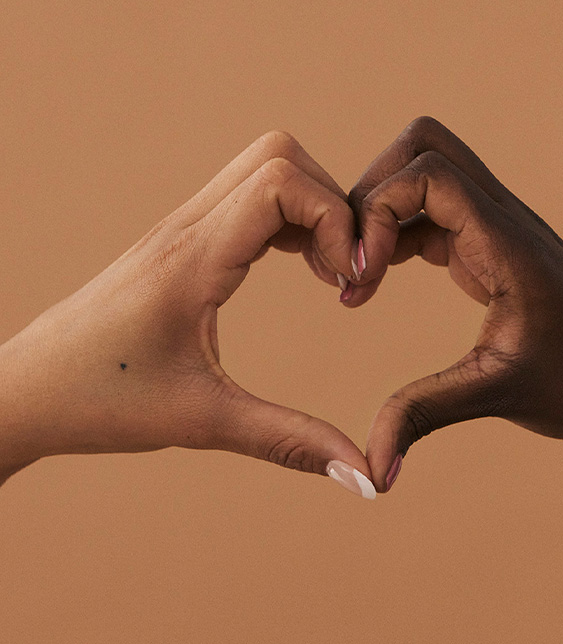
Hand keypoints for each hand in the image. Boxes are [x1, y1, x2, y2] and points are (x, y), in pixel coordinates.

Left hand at [0, 131, 373, 493]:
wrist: (27, 391)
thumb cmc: (101, 402)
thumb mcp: (204, 423)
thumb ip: (291, 443)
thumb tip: (364, 477)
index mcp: (192, 260)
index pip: (281, 184)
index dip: (335, 221)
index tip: (350, 281)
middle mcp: (186, 228)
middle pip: (279, 157)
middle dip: (331, 205)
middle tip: (345, 272)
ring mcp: (181, 229)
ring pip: (264, 170)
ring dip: (311, 211)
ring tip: (328, 274)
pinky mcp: (181, 242)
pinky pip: (248, 200)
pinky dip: (289, 221)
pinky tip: (298, 268)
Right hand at [349, 117, 562, 508]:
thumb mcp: (495, 394)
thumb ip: (423, 416)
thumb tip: (372, 472)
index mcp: (507, 241)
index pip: (428, 173)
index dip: (376, 211)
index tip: (359, 277)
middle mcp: (502, 219)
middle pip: (424, 145)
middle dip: (372, 189)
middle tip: (352, 256)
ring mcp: (495, 229)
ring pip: (425, 174)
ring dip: (380, 211)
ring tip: (359, 275)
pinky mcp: (489, 248)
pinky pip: (430, 215)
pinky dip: (394, 235)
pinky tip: (377, 280)